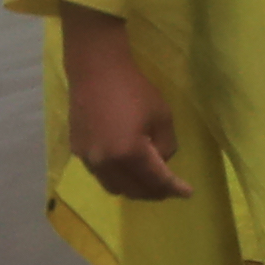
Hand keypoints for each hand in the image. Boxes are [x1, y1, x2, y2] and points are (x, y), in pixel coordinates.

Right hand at [60, 10, 186, 202]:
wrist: (95, 71)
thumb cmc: (133, 89)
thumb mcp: (162, 116)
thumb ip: (165, 146)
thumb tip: (159, 162)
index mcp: (129, 154)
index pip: (155, 180)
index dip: (174, 188)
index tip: (187, 193)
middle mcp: (105, 163)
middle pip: (133, 190)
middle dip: (154, 193)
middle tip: (169, 188)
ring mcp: (88, 159)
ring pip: (114, 186)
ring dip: (134, 188)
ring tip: (149, 182)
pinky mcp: (77, 151)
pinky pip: (100, 174)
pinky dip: (117, 177)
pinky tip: (126, 168)